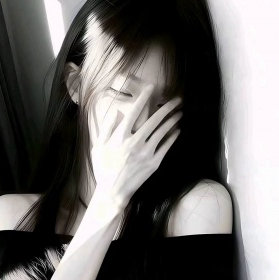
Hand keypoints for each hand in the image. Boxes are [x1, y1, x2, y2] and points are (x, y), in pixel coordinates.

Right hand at [91, 84, 182, 209]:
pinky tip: (178, 129)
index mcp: (120, 136)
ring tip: (180, 112)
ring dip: (172, 120)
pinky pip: (166, 147)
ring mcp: (146, 153)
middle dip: (167, 107)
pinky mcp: (154, 163)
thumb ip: (106, 128)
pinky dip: (172, 137)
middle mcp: (135, 142)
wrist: (113, 191)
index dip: (143, 98)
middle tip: (177, 99)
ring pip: (162, 132)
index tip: (151, 88)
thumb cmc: (103, 168)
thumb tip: (116, 111)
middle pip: (154, 120)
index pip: (134, 112)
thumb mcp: (98, 147)